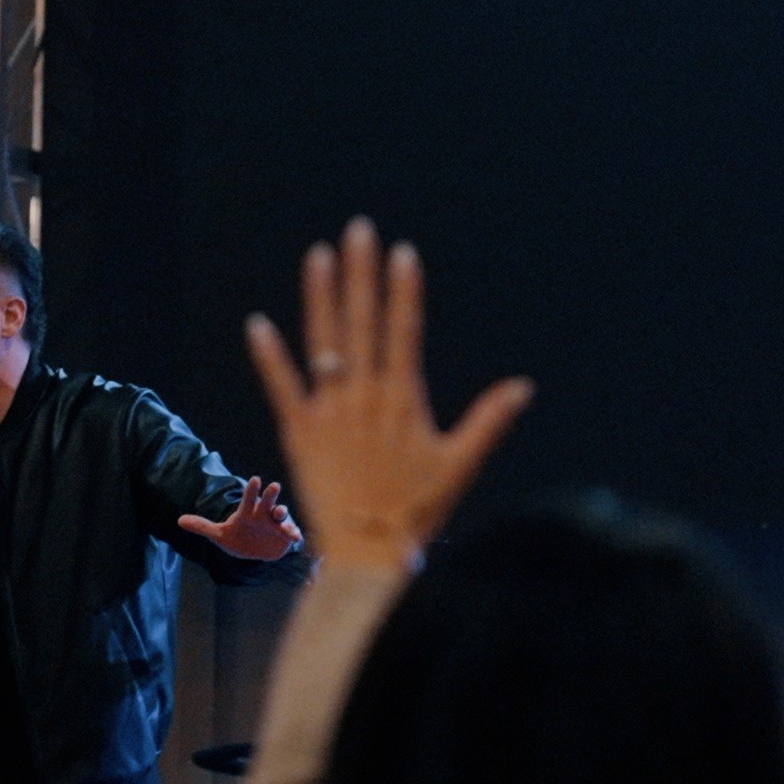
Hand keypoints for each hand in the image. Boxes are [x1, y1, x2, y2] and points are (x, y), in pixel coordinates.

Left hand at [178, 478, 306, 560]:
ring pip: (281, 514)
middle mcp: (263, 514)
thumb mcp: (219, 535)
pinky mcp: (285, 535)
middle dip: (270, 495)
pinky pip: (291, 532)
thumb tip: (179, 520)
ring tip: (280, 513)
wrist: (254, 551)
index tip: (255, 479)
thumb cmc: (238, 538)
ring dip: (282, 512)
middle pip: (267, 501)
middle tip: (273, 486)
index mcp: (248, 512)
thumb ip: (202, 526)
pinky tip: (295, 536)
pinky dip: (293, 533)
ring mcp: (275, 524)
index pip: (249, 498)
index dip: (252, 490)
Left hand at [243, 218, 532, 567]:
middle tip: (359, 230)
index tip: (402, 253)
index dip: (404, 291)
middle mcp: (365, 396)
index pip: (405, 332)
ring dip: (320, 298)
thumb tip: (525, 386)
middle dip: (361, 274)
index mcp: (404, 399)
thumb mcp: (460, 465)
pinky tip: (258, 324)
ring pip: (322, 343)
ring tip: (318, 255)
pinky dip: (269, 357)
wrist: (368, 553)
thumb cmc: (417, 511)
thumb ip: (489, 421)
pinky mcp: (299, 432)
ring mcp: (329, 411)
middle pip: (364, 323)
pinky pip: (281, 388)